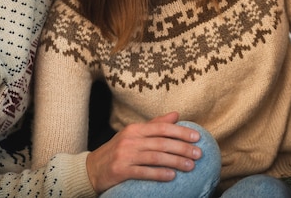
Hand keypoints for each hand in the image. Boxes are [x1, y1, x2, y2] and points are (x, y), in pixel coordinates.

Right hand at [85, 112, 202, 193]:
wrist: (91, 169)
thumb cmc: (118, 150)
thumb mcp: (134, 135)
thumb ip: (155, 125)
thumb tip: (176, 114)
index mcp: (135, 129)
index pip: (162, 128)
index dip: (180, 131)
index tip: (197, 137)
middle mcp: (130, 140)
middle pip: (161, 142)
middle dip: (182, 148)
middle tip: (199, 153)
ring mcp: (125, 155)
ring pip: (155, 157)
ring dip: (175, 162)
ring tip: (191, 166)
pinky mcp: (120, 171)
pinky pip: (144, 172)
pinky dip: (159, 174)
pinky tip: (172, 176)